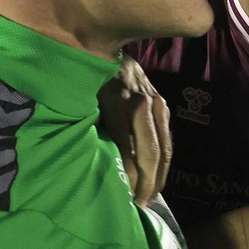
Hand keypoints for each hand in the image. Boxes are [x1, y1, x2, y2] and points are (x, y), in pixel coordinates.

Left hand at [98, 57, 170, 207]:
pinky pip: (167, 138)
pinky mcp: (163, 104)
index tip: (124, 199)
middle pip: (153, 152)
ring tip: (150, 198)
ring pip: (165, 147)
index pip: (129, 149)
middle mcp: (144, 103)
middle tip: (140, 206)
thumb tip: (95, 165)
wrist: (107, 42)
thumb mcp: (82, 99)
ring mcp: (157, 103)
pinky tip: (157, 177)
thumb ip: (90, 127)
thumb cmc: (86, 77)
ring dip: (159, 176)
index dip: (130, 176)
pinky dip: (164, 161)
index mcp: (120, 103)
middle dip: (147, 183)